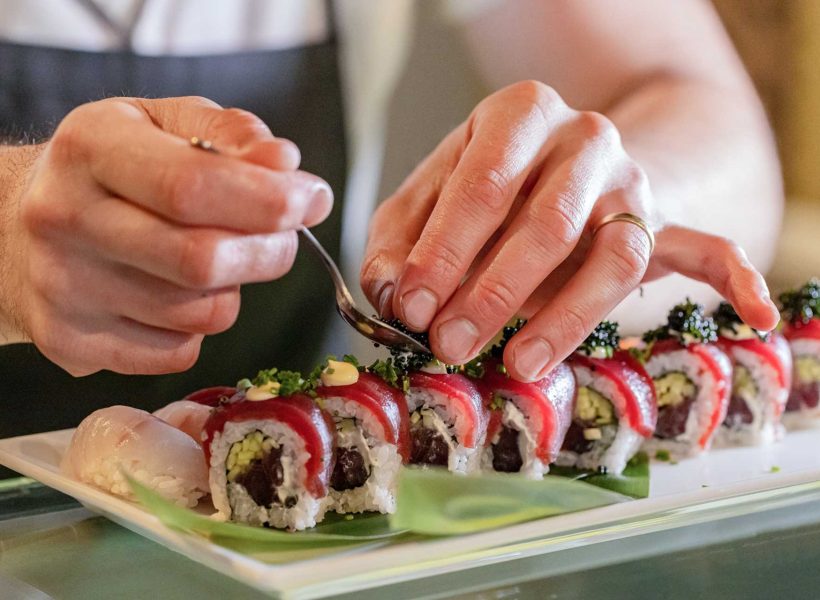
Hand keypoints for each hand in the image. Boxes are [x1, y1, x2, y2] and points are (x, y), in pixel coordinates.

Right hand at [0, 96, 332, 374]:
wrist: (16, 227)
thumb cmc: (110, 171)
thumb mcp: (163, 126)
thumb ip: (230, 135)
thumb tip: (285, 166)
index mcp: (91, 148)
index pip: (191, 185)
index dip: (268, 200)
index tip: (311, 200)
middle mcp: (66, 218)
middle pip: (202, 260)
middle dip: (270, 252)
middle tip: (283, 237)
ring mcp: (63, 288)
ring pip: (203, 313)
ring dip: (234, 289)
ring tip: (213, 261)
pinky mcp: (70, 342)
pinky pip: (180, 352)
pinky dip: (199, 327)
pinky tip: (175, 295)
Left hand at [361, 81, 777, 380]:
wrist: (558, 159)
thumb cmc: (480, 186)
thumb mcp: (423, 199)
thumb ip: (398, 240)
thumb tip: (388, 294)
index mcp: (518, 115)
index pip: (482, 184)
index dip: (443, 250)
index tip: (411, 305)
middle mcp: (583, 139)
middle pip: (546, 222)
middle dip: (492, 292)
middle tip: (450, 344)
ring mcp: (629, 182)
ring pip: (612, 254)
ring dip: (565, 314)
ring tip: (521, 362)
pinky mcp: (660, 222)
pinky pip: (704, 246)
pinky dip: (733, 278)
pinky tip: (756, 313)